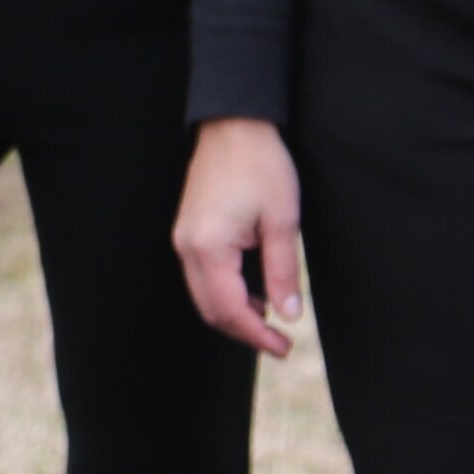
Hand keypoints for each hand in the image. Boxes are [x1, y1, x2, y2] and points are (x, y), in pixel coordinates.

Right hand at [174, 117, 302, 357]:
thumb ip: (283, 272)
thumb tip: (289, 314)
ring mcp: (183, 240)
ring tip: (270, 318)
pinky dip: (226, 293)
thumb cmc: (261, 165)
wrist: (233, 125)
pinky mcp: (188, 232)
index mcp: (209, 248)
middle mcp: (187, 248)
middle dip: (244, 331)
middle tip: (280, 342)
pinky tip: (253, 292)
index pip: (230, 310)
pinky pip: (202, 276)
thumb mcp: (282, 220)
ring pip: (204, 296)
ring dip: (235, 313)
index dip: (257, 336)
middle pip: (211, 310)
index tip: (284, 348)